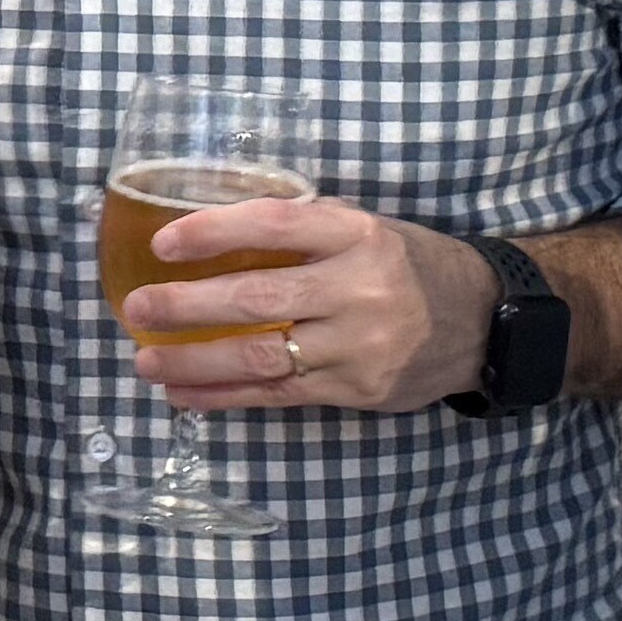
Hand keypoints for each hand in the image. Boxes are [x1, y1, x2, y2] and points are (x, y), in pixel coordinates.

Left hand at [122, 196, 493, 412]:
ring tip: (146, 360)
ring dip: (195, 361)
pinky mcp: (358, 390)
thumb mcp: (366, 228)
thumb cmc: (408, 264)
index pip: (275, 225)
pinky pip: (279, 395)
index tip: (162, 242)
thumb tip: (210, 228)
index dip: (214, 232)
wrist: (484, 320)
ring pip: (263, 356)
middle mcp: (360, 288)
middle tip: (137, 309)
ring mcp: (360, 346)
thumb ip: (302, 230)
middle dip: (188, 305)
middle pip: (259, 298)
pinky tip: (183, 394)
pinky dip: (224, 395)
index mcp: (358, 234)